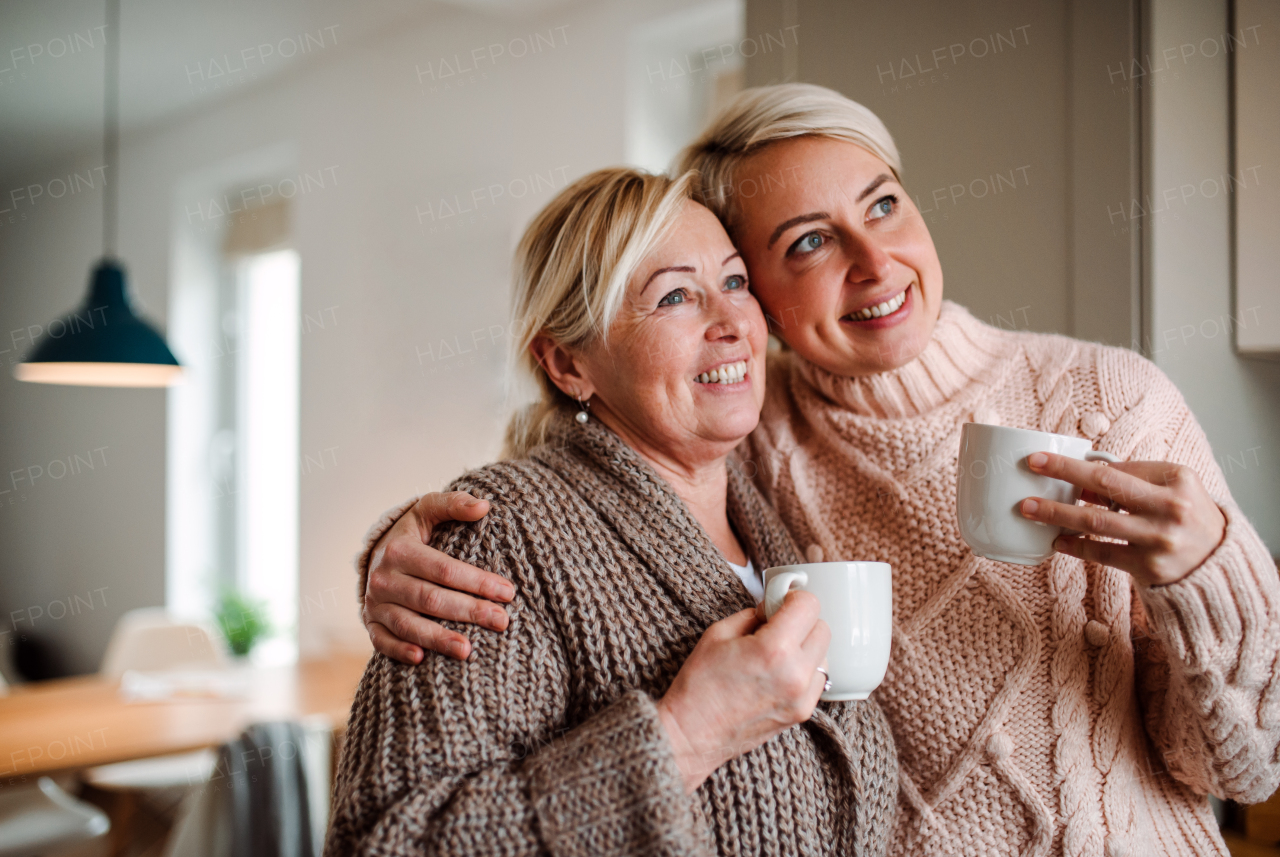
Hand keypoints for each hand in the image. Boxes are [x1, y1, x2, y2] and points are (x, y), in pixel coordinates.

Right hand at [363, 491, 514, 663]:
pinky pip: (383, 641)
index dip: (477, 581)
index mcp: (400, 550)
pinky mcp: (371, 622)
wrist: (376, 554)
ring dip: (438, 638)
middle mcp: (384, 578)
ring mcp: (376, 603)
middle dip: (469, 611)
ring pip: (409, 624)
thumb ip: (454, 504)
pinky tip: (422, 659)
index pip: (445, 569)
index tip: (508, 592)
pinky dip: (400, 651)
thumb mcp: (428, 510)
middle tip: (501, 621)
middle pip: (431, 599)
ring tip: (468, 650)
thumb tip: (484, 505)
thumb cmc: (413, 532)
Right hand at [655, 591, 829, 793]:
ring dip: (806, 647)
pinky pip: (818, 680)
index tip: (780, 601)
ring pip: (824, 655)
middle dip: (801, 621)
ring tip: (777, 653)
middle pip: (823, 628)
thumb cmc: (699, 685)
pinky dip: (805, 670)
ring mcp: (802, 697)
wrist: (692, 735)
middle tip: (777, 625)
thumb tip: (772, 609)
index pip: (809, 605)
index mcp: (773, 649)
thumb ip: (753, 615)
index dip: (793, 597)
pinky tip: (780, 672)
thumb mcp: (718, 634)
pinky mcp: (802, 713)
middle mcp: (796, 674)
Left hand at [1019, 453, 1226, 585]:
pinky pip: (1101, 553)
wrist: (1218, 563)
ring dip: (1057, 513)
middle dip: (1065, 472)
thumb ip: (1133, 480)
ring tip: (1028, 507)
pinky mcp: (1148, 567)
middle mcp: (1170, 507)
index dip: (1079, 464)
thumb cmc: (1187, 517)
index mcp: (1178, 479)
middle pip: (1107, 484)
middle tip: (1031, 465)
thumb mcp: (1172, 488)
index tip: (1044, 459)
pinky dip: (1075, 546)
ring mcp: (1158, 538)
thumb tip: (1079, 478)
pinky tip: (1056, 540)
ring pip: (1096, 521)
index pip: (1120, 468)